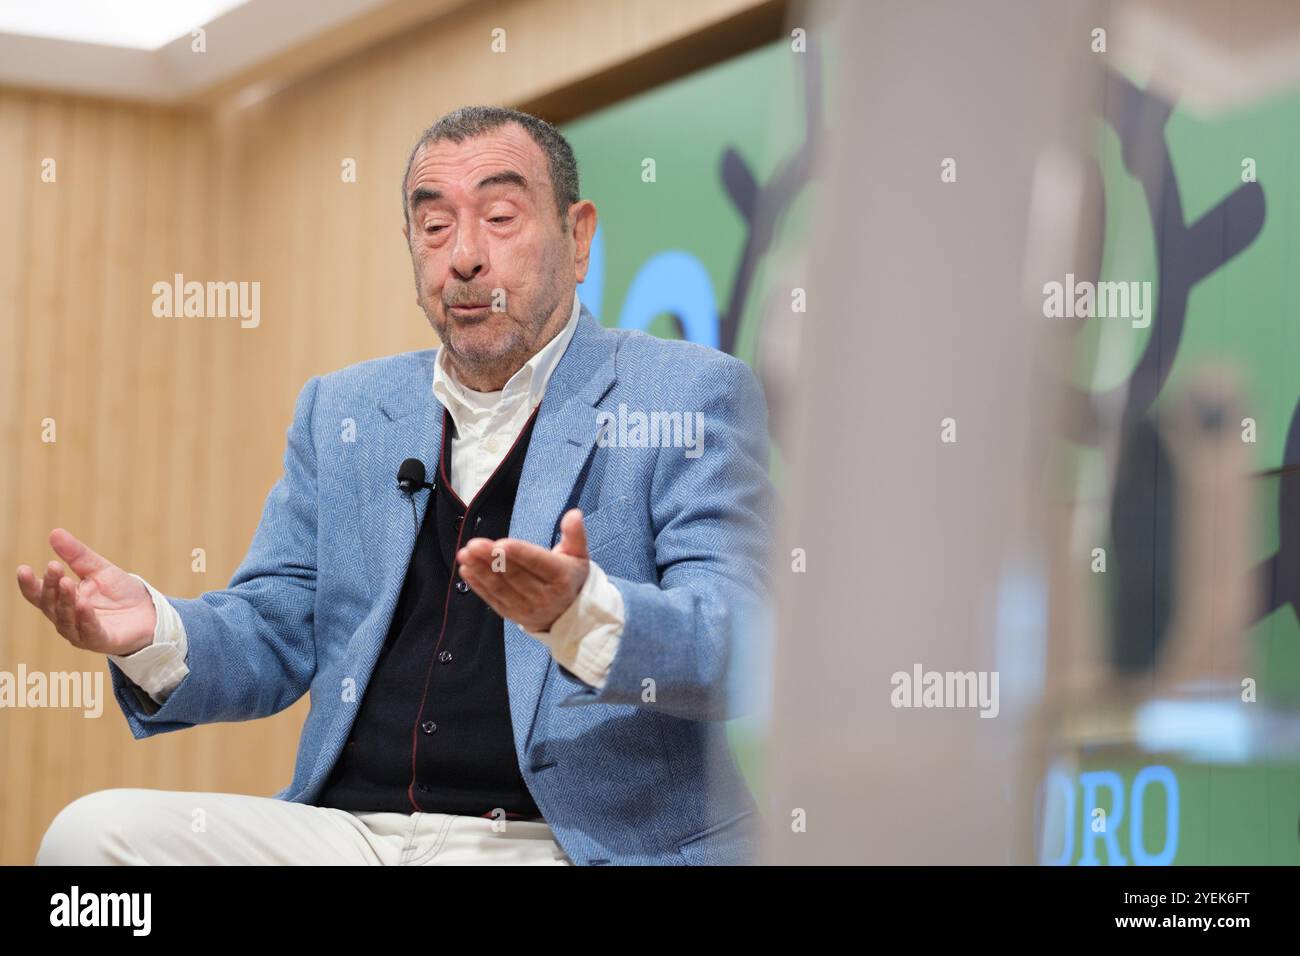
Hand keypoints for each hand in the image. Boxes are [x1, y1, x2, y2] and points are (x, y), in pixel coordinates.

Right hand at [15, 528, 156, 655]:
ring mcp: (81, 632)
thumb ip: (77, 555)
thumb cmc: (120, 592)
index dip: (29, 583)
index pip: (39, 593)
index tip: (23, 569)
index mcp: (63, 600)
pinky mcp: (100, 640)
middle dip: (50, 586)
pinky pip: (89, 631)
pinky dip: (84, 618)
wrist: (149, 611)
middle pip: (50, 605)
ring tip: (66, 582)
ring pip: (65, 620)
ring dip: (65, 601)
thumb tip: (54, 532)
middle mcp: (67, 618)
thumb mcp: (99, 568)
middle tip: (53, 567)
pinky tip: (83, 604)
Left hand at [456, 508, 589, 631]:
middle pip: (515, 575)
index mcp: (561, 577)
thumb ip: (575, 534)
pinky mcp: (511, 613)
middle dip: (492, 559)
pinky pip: (492, 598)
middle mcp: (544, 595)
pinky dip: (478, 584)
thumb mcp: (578, 554)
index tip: (501, 544)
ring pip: (500, 587)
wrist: (567, 613)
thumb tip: (574, 514)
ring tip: (465, 554)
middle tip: (474, 544)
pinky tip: (466, 569)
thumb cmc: (569, 576)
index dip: (520, 554)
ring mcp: (526, 607)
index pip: (538, 563)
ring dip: (480, 570)